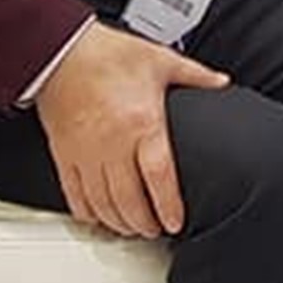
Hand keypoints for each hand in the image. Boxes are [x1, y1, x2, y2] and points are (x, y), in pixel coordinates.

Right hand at [36, 24, 230, 237]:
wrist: (61, 52)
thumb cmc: (108, 55)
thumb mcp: (160, 61)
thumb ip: (195, 75)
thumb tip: (222, 83)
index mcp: (142, 123)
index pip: (158, 176)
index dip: (168, 205)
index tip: (175, 222)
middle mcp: (112, 144)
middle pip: (128, 199)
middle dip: (143, 223)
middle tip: (154, 230)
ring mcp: (86, 153)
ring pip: (101, 203)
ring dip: (118, 222)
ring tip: (132, 228)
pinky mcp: (64, 155)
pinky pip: (74, 194)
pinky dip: (87, 212)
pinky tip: (99, 218)